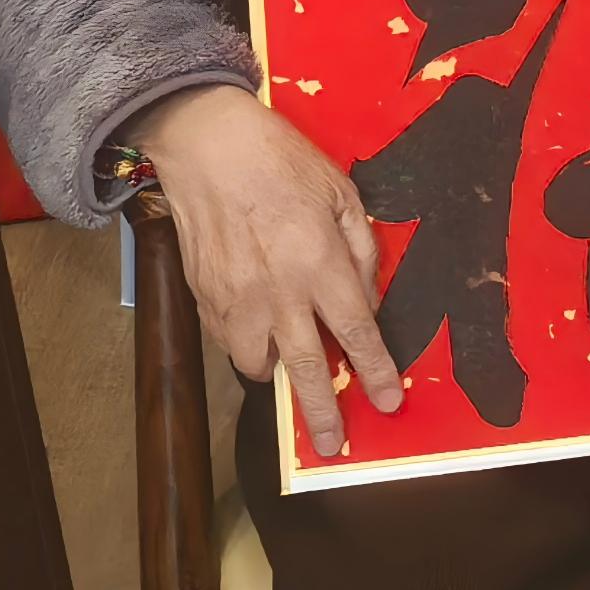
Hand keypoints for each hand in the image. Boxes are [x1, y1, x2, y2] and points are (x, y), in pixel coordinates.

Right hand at [140, 83, 404, 460]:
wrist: (207, 145)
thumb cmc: (281, 160)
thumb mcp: (341, 191)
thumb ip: (361, 249)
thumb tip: (367, 298)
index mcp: (320, 263)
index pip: (357, 333)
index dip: (374, 373)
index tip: (386, 403)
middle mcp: (279, 292)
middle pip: (307, 369)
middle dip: (323, 413)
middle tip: (333, 445)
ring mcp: (236, 301)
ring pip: (258, 365)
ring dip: (278, 372)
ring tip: (289, 363)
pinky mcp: (203, 299)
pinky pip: (228, 343)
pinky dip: (244, 346)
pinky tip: (255, 330)